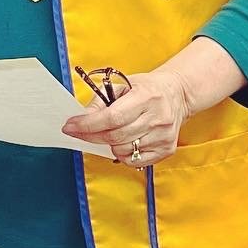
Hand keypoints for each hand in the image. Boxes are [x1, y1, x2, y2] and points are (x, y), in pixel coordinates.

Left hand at [63, 67, 189, 164]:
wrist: (178, 94)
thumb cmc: (147, 89)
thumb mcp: (123, 86)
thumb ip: (100, 102)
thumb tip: (81, 119)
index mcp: (146, 97)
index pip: (112, 117)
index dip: (87, 125)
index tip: (70, 126)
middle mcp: (158, 117)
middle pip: (115, 136)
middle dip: (91, 136)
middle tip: (79, 132)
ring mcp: (164, 136)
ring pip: (123, 151)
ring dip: (109, 144)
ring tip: (112, 132)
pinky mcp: (167, 149)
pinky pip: (135, 161)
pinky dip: (123, 154)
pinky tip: (124, 142)